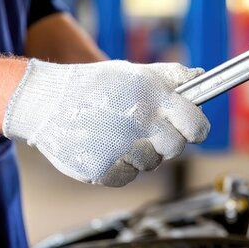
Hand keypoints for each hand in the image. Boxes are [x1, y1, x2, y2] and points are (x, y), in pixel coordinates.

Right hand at [3, 59, 209, 186]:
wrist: (47, 103)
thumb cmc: (92, 86)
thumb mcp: (133, 72)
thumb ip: (170, 76)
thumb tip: (201, 78)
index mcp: (152, 97)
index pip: (196, 125)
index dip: (195, 128)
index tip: (188, 128)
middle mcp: (141, 122)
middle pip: (176, 148)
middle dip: (166, 142)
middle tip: (148, 132)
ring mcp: (122, 148)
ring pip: (151, 163)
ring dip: (140, 153)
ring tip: (118, 134)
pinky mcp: (104, 169)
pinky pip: (128, 177)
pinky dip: (119, 167)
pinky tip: (105, 148)